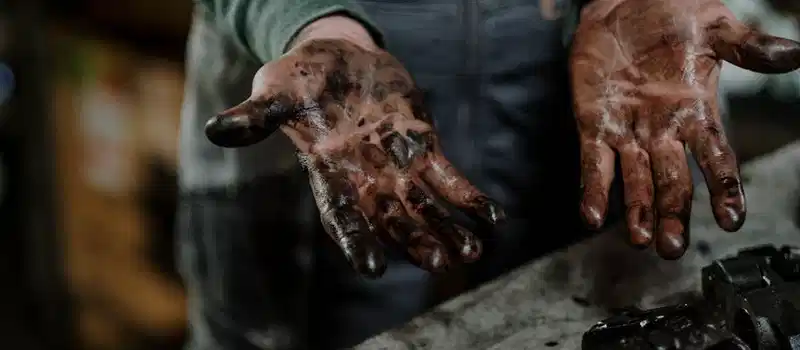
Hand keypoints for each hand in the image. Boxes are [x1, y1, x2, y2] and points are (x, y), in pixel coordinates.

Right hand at [204, 38, 504, 277]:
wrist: (338, 56)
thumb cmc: (301, 76)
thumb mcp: (276, 90)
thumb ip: (255, 116)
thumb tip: (216, 131)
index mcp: (328, 171)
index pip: (341, 213)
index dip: (356, 239)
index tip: (373, 268)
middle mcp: (365, 177)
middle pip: (392, 218)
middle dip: (415, 240)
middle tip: (441, 262)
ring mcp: (396, 165)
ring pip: (425, 206)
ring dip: (447, 228)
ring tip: (471, 252)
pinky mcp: (423, 147)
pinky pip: (449, 178)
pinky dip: (468, 197)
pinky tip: (491, 218)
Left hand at [570, 0, 799, 258]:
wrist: (626, 3)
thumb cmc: (673, 17)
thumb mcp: (714, 28)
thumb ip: (747, 47)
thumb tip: (793, 54)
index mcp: (697, 113)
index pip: (716, 159)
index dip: (724, 190)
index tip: (731, 220)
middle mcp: (664, 132)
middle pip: (672, 182)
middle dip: (673, 214)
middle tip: (672, 248)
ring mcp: (628, 132)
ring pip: (635, 182)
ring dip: (637, 212)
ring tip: (640, 241)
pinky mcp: (594, 127)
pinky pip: (593, 164)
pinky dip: (593, 190)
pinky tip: (590, 216)